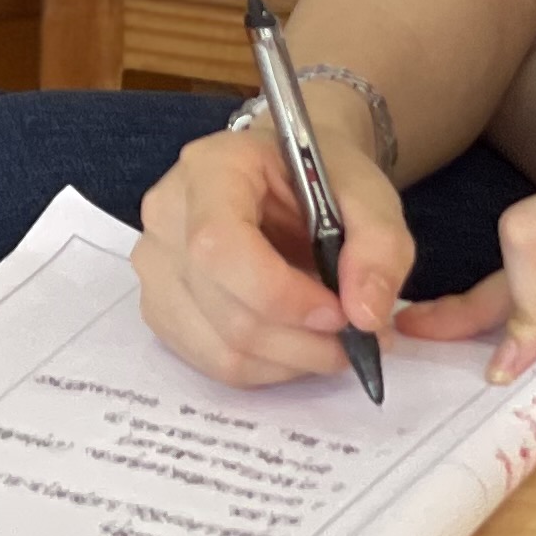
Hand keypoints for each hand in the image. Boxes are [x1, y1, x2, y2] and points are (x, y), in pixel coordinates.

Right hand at [133, 111, 411, 388]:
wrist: (290, 177)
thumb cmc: (324, 177)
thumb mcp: (370, 195)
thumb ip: (379, 247)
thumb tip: (366, 316)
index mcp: (210, 168)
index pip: (219, 245)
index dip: (280, 295)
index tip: (339, 313)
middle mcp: (167, 215)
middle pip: (224, 308)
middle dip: (302, 339)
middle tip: (359, 336)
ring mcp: (155, 265)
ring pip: (220, 347)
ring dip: (290, 360)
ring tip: (335, 341)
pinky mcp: (161, 307)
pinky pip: (213, 361)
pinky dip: (268, 367)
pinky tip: (298, 342)